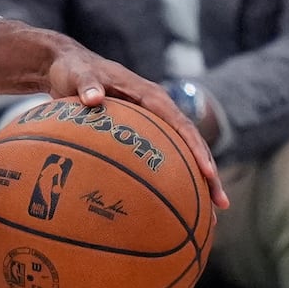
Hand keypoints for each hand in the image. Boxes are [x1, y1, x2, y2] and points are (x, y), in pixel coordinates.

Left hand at [0, 21, 225, 208]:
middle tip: (221, 205)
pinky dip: (169, 183)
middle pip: (191, 145)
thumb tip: (92, 99)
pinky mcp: (142, 136)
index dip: (195, 149)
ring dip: (196, 185)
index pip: (180, 125)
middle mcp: (158, 110)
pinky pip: (161, 161)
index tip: (207, 173)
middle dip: (209, 175)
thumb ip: (86, 85)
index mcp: (150, 96)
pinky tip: (172, 211)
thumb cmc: (73, 70)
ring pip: (181, 157)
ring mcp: (153, 124)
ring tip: (209, 220)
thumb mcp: (77, 74)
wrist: (68, 68)